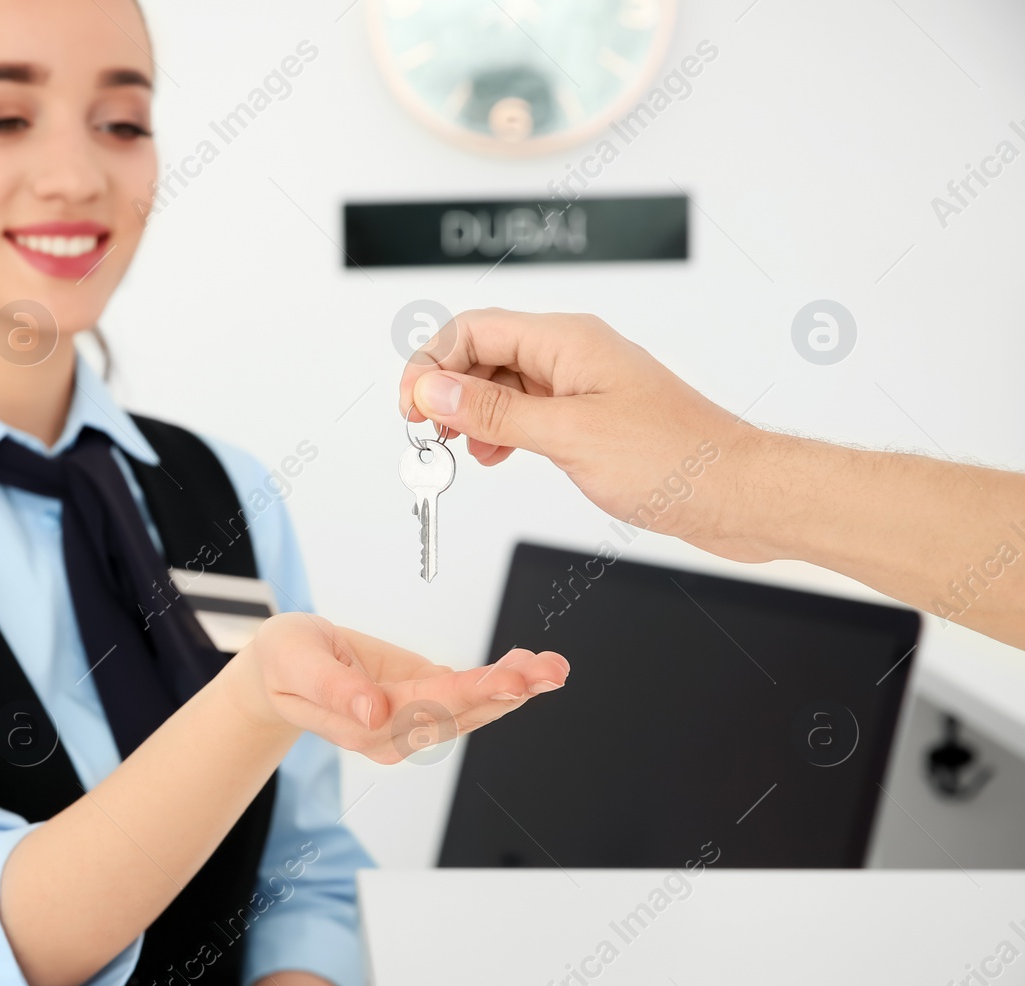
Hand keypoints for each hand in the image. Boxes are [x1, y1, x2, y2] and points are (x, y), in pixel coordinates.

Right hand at [227, 612, 568, 764]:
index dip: (471, 694)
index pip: (426, 708)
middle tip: (551, 671)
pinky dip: (502, 682)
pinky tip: (530, 666)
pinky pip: (468, 696)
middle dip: (510, 692)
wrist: (280, 670)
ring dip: (516, 688)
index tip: (512, 682)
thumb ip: (333, 689)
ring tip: (553, 667)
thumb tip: (372, 712)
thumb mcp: (294, 663)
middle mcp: (395, 733)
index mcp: (364, 725)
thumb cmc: (285, 662)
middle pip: (460, 713)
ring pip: (473, 709)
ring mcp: (412, 722)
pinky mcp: (423, 703)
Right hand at [397, 308, 770, 560]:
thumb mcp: (568, 436)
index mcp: (568, 340)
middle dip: (446, 388)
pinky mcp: (590, 417)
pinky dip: (499, 431)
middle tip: (427, 433)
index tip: (413, 409)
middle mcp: (572, 354)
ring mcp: (582, 385)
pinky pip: (527, 410)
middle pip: (483, 351)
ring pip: (502, 383)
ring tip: (456, 449)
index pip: (473, 328)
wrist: (736, 493)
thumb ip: (495, 412)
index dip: (431, 363)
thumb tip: (435, 388)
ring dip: (470, 412)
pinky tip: (494, 457)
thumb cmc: (675, 459)